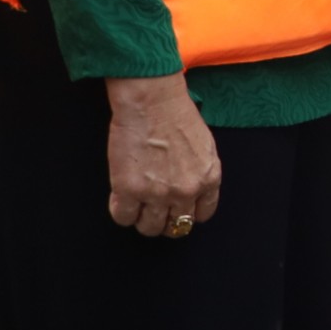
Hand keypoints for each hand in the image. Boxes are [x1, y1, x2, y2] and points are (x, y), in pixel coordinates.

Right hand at [104, 74, 219, 238]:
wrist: (153, 102)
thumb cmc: (178, 115)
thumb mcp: (204, 147)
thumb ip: (201, 173)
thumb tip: (191, 192)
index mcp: (209, 179)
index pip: (202, 215)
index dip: (188, 213)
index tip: (178, 209)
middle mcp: (186, 191)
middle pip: (176, 227)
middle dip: (165, 219)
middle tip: (154, 207)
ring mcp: (157, 193)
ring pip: (149, 228)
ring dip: (142, 218)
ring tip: (137, 203)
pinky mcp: (129, 190)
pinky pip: (123, 217)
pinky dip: (121, 211)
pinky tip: (122, 197)